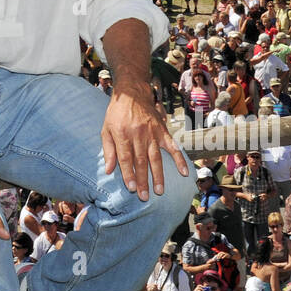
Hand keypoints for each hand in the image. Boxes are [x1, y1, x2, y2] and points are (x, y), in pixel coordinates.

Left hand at [102, 80, 188, 199]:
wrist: (132, 93)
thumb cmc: (116, 113)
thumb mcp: (106, 129)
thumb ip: (108, 150)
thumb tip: (109, 170)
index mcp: (122, 134)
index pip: (125, 158)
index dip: (128, 174)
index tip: (131, 188)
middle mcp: (138, 134)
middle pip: (141, 161)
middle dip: (143, 180)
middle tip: (145, 196)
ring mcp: (152, 133)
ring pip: (156, 158)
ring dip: (158, 175)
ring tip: (160, 191)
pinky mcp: (163, 131)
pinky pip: (173, 146)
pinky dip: (179, 159)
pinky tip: (184, 172)